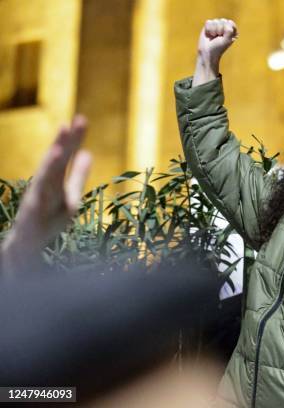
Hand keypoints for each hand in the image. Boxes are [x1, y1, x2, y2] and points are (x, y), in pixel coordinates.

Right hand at [1, 115, 91, 276]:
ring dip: (53, 161)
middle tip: (77, 122)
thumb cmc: (47, 220)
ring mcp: (38, 199)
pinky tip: (48, 184)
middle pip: (57, 161)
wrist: (27, 248)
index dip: (74, 139)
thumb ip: (78, 175)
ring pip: (46, 177)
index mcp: (55, 180)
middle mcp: (45, 185)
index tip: (81, 119)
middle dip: (66, 142)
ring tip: (62, 146)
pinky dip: (44, 189)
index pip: (67, 157)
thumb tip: (88, 152)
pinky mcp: (33, 214)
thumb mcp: (70, 196)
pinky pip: (39, 200)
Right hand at [193, 18, 237, 85]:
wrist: (207, 52)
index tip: (224, 38)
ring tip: (213, 37)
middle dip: (219, 30)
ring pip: (215, 21)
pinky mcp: (209, 26)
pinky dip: (208, 29)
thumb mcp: (227, 40)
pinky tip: (209, 35)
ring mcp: (217, 25)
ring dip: (213, 31)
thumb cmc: (218, 48)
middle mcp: (225, 27)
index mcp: (232, 31)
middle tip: (218, 38)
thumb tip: (227, 21)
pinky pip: (208, 22)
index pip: (230, 23)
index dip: (226, 30)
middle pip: (223, 20)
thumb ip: (229, 31)